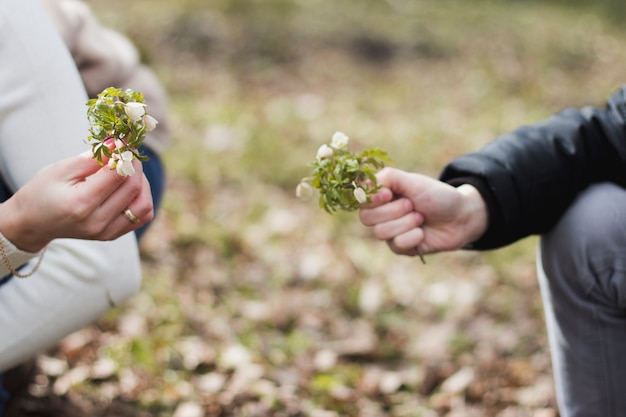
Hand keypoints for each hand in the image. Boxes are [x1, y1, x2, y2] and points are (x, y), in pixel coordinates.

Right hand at [0, 151, 153, 251]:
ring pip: (144, 205)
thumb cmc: (42, 191)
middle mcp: (97, 222)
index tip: (125, 142)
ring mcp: (106, 232)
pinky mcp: (113, 235)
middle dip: (135, 166)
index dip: (126, 155)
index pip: (118, 175)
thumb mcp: (62, 169)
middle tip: (128, 153)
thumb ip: (93, 158)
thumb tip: (119, 143)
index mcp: (81, 203)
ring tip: (129, 171)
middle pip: (134, 189)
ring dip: (142, 183)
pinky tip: (129, 188)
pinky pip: (142, 217)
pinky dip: (142, 199)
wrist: (32, 222)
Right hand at [358, 167, 487, 256]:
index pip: (360, 199)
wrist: (460, 217)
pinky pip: (397, 245)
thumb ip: (388, 178)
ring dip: (406, 223)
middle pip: (366, 218)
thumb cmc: (437, 196)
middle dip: (392, 211)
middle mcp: (382, 214)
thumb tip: (364, 183)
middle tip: (411, 205)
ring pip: (381, 232)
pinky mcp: (401, 248)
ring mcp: (390, 232)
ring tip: (420, 217)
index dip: (370, 199)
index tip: (388, 194)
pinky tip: (423, 232)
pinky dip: (413, 236)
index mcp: (382, 196)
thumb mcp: (413, 181)